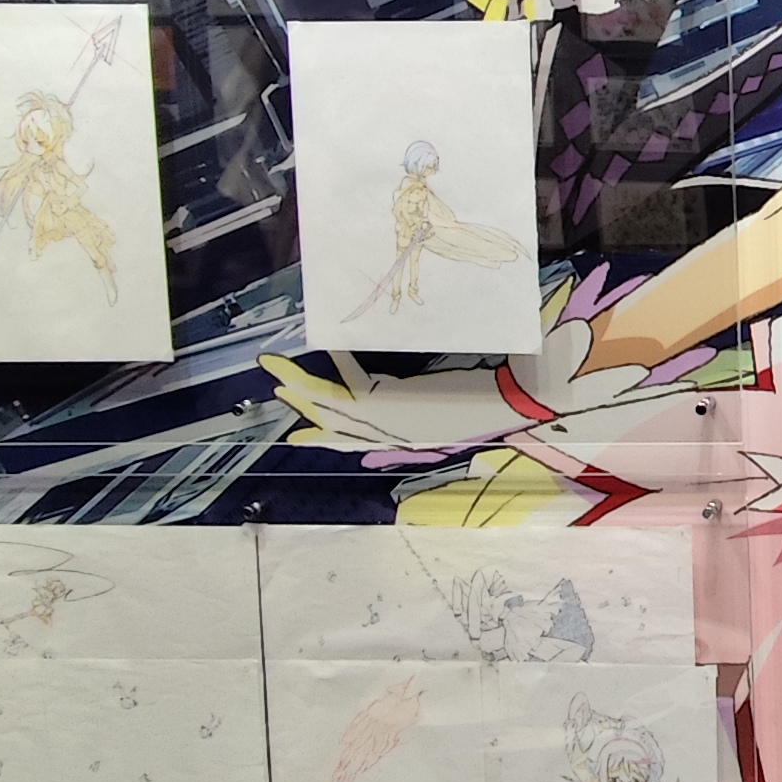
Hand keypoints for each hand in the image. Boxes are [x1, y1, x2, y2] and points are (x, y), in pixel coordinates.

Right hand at [262, 352, 535, 454]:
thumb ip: (419, 405)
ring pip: (330, 404)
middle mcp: (386, 433)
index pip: (354, 434)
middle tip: (276, 394)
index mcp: (400, 436)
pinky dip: (338, 362)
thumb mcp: (444, 411)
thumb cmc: (487, 404)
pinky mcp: (387, 403)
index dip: (327, 432)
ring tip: (275, 374)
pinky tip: (327, 346)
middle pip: (332, 422)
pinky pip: (352, 381)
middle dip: (302, 408)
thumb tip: (407, 386)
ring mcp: (383, 421)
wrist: (506, 404)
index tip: (302, 434)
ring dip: (300, 387)